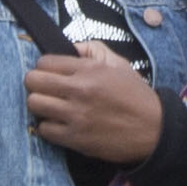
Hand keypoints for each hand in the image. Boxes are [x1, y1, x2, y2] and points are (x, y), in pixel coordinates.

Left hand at [24, 50, 169, 172]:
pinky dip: (48, 127)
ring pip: (34, 104)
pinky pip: (44, 129)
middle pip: (32, 81)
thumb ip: (93, 49)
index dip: (44, 67)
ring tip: (51, 107)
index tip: (50, 74)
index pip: (45, 62)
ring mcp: (76, 115)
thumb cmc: (136, 96)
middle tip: (45, 89)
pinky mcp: (75, 138)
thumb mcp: (120, 64)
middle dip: (35, 83)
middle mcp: (80, 90)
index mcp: (90, 69)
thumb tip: (70, 48)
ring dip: (40, 105)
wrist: (154, 130)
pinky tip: (59, 124)